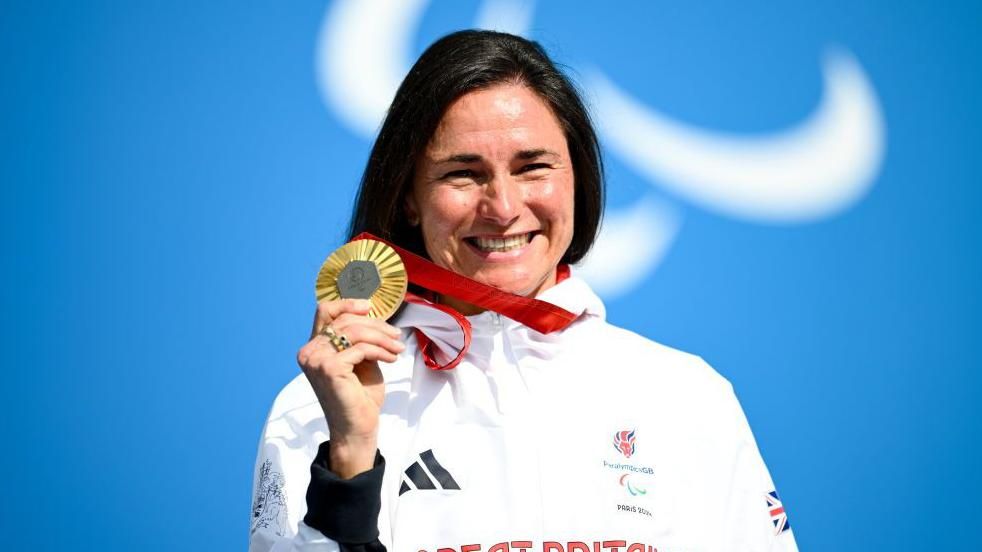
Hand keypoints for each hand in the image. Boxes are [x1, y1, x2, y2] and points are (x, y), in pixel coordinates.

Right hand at [297, 298, 404, 477]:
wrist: (357, 428)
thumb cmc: (359, 397)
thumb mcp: (360, 360)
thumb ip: (358, 338)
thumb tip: (372, 315)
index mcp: (313, 348)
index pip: (324, 311)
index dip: (347, 304)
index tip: (370, 307)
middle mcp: (309, 351)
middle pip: (345, 320)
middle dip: (376, 325)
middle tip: (396, 336)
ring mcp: (316, 359)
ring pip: (354, 331)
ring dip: (382, 338)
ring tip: (397, 349)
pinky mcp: (329, 368)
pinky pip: (361, 348)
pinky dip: (380, 351)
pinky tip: (390, 359)